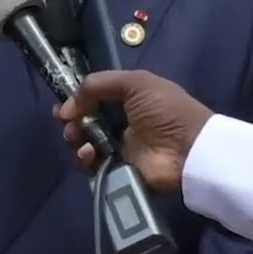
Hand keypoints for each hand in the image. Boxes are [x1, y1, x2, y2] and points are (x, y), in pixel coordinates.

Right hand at [57, 70, 213, 194]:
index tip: (63, 107)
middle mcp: (120, 122)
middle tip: (71, 123)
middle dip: (71, 121)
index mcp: (126, 99)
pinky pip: (91, 165)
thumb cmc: (165, 110)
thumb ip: (97, 85)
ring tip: (81, 138)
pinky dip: (85, 158)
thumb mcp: (135, 83)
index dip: (75, 101)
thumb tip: (66, 107)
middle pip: (83, 120)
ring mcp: (117, 148)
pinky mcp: (117, 170)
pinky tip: (90, 153)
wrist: (189, 150)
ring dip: (76, 138)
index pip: (92, 98)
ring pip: (83, 143)